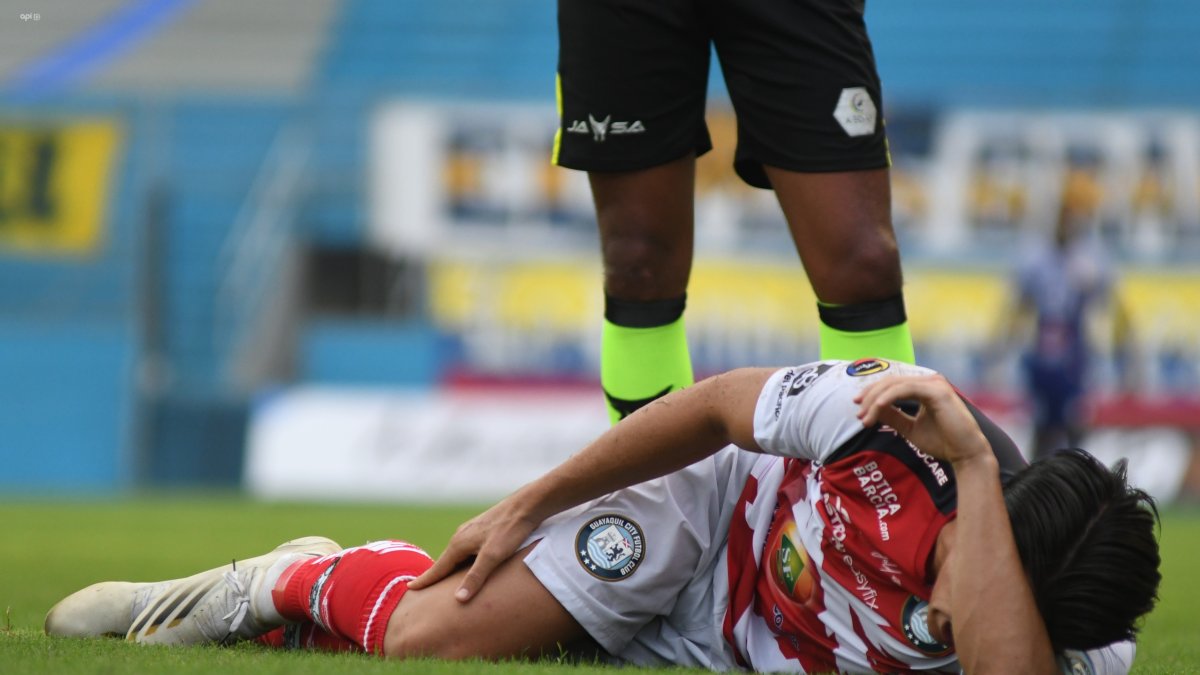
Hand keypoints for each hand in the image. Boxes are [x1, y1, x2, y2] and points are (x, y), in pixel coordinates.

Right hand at [407, 495, 540, 601]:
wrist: (526, 505)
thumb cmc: (510, 530)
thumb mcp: (493, 557)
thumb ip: (476, 577)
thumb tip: (458, 599)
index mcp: (459, 543)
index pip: (438, 568)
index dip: (426, 580)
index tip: (410, 589)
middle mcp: (461, 536)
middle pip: (445, 561)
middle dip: (434, 574)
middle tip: (420, 587)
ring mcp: (471, 531)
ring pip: (456, 554)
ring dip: (447, 566)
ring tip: (441, 578)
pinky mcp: (482, 529)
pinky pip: (465, 548)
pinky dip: (460, 559)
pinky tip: (466, 562)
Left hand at [854, 374, 989, 465]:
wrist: (965, 454)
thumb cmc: (942, 442)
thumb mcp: (909, 428)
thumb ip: (892, 416)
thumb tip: (871, 408)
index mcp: (925, 388)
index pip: (892, 384)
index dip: (872, 393)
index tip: (857, 407)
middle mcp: (930, 382)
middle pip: (890, 381)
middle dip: (870, 397)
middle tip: (858, 414)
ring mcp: (935, 384)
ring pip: (895, 384)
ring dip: (875, 400)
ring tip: (865, 417)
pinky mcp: (938, 391)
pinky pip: (906, 388)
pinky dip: (888, 397)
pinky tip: (877, 407)